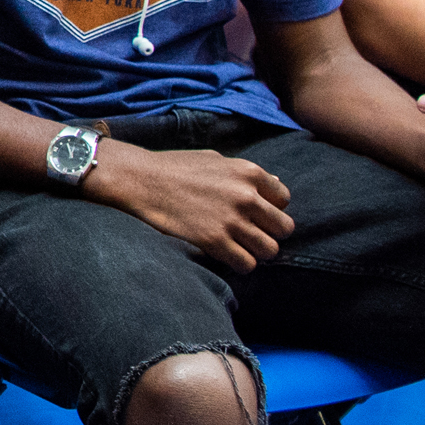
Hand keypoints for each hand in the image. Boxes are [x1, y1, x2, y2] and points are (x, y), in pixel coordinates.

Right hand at [82, 140, 297, 270]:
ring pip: (270, 250)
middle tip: (251, 235)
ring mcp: (231, 220)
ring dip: (256, 252)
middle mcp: (246, 196)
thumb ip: (246, 174)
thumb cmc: (174, 167)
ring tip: (240, 248)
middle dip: (269, 233)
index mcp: (249, 172)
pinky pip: (247, 264)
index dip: (271, 209)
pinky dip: (240, 264)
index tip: (255, 214)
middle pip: (284, 228)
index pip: (284, 200)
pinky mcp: (214, 241)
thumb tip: (276, 182)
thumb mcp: (215, 160)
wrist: (140, 179)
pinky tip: (227, 256)